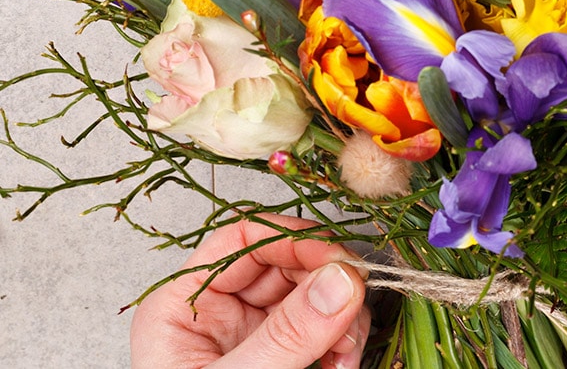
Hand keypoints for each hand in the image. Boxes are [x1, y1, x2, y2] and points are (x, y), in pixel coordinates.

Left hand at [131, 213, 369, 368]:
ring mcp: (253, 334)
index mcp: (183, 307)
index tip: (339, 262)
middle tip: (353, 309)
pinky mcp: (283, 357)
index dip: (293, 240)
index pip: (242, 241)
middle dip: (328, 285)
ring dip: (342, 317)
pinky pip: (323, 328)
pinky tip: (343, 364)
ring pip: (314, 293)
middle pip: (286, 264)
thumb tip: (342, 281)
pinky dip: (343, 340)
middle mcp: (219, 312)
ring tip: (345, 355)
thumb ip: (287, 336)